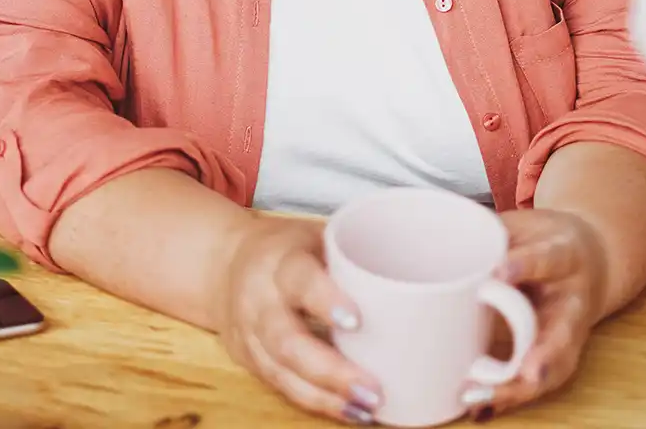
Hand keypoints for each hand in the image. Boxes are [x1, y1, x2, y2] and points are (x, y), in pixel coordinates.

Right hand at [212, 217, 382, 423]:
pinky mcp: (249, 360)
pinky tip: (348, 410)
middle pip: (287, 342)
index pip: (299, 280)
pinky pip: (281, 386)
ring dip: (325, 396)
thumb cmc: (287, 249)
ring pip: (282, 373)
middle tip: (373, 389)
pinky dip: (316, 402)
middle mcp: (259, 300)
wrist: (223, 263)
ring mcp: (249, 334)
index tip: (356, 320)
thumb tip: (423, 276)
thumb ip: (353, 256)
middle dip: (331, 371)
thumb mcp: (315, 236)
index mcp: (279, 261)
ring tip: (366, 408)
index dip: (325, 300)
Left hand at [464, 208, 610, 420]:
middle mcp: (574, 299)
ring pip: (556, 367)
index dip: (525, 266)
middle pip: (563, 333)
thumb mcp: (528, 225)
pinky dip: (512, 396)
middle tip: (520, 372)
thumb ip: (492, 234)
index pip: (549, 258)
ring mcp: (571, 332)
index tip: (498, 273)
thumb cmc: (550, 240)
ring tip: (481, 399)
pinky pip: (540, 381)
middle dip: (541, 356)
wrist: (594, 258)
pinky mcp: (560, 354)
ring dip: (519, 388)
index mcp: (567, 255)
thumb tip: (439, 241)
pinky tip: (483, 407)